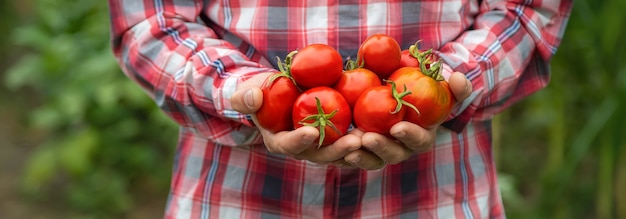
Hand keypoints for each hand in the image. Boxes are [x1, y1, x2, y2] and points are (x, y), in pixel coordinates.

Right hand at [231, 73, 361, 164]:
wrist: (278, 94)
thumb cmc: (261, 92)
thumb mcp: (248, 91)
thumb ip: (246, 97)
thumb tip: (254, 97)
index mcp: (279, 141)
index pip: (288, 145)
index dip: (299, 141)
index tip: (311, 131)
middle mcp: (302, 149)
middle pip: (320, 155)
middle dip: (337, 150)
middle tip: (354, 140)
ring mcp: (321, 146)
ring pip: (340, 153)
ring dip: (356, 148)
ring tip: (371, 137)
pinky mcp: (336, 138)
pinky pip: (351, 142)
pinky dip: (364, 137)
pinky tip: (380, 128)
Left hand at [344, 72, 472, 169]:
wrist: (400, 94)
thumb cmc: (423, 90)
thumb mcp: (441, 86)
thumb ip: (455, 85)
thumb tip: (459, 79)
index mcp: (421, 137)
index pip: (419, 141)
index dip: (410, 136)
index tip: (398, 127)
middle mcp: (401, 149)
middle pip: (392, 155)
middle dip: (380, 148)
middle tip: (367, 138)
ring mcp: (380, 152)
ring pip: (370, 160)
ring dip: (359, 155)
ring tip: (348, 146)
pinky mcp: (361, 150)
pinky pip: (351, 155)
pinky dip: (341, 152)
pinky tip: (331, 144)